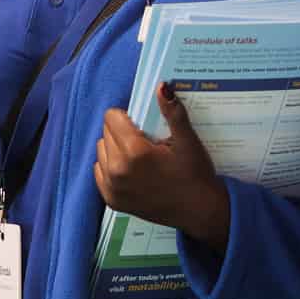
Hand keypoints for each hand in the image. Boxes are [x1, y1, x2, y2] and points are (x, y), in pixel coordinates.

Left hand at [93, 83, 229, 252]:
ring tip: (139, 156)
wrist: (199, 212)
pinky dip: (111, 166)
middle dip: (122, 131)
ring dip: (115, 148)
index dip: (128, 116)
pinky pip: (99, 172)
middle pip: (106, 133)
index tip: (144, 125)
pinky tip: (131, 170)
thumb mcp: (187, 141)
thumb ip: (172, 113)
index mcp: (135, 152)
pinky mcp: (112, 201)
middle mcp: (117, 170)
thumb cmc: (195, 174)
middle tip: (146, 141)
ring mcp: (112, 188)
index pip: (112, 117)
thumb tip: (161, 86)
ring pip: (101, 151)